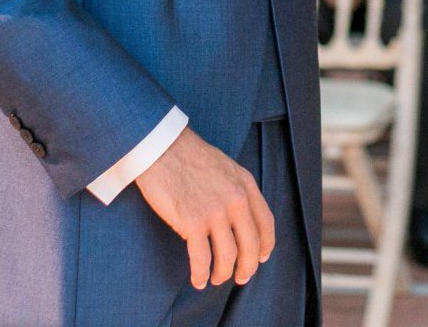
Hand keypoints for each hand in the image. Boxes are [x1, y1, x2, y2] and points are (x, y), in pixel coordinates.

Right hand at [135, 127, 276, 289]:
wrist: (162, 148)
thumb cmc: (188, 156)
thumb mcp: (225, 167)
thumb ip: (237, 189)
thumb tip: (240, 215)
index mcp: (246, 185)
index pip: (266, 223)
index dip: (265, 245)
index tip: (261, 258)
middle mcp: (236, 200)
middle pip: (250, 245)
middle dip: (247, 267)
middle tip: (240, 278)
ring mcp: (215, 212)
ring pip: (228, 256)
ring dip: (223, 273)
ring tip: (215, 279)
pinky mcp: (192, 223)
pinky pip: (201, 258)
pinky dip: (201, 274)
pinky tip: (198, 280)